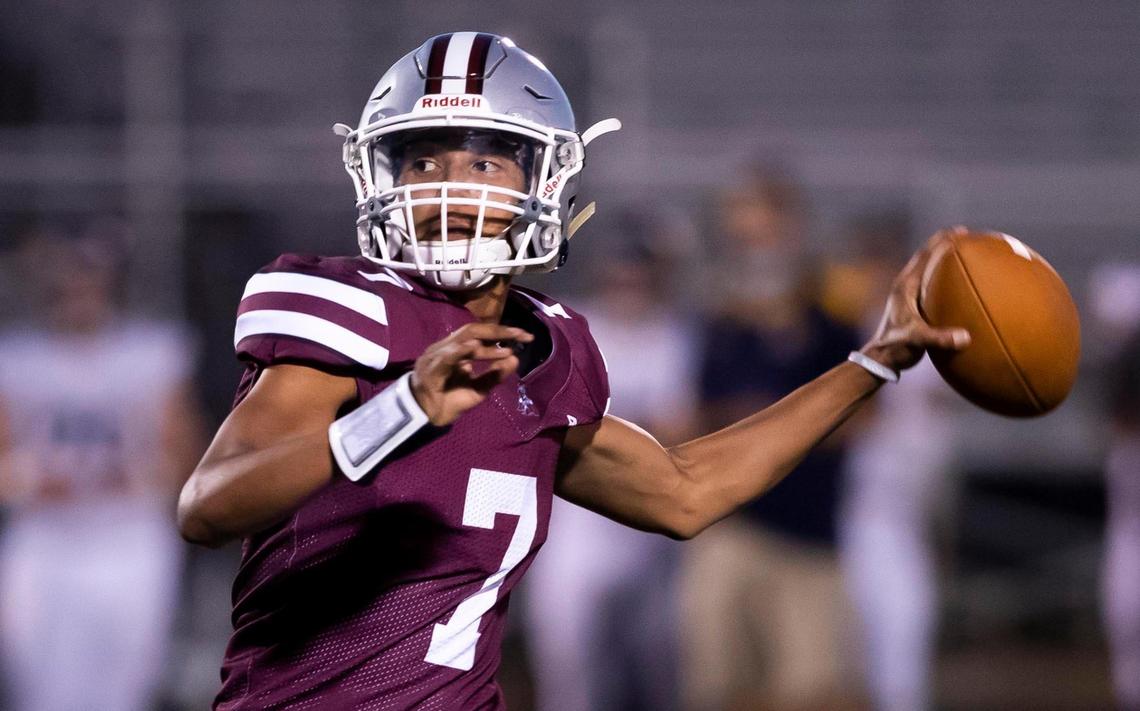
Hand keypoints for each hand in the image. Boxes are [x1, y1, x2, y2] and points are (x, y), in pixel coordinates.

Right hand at [411, 322, 533, 425]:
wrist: (426, 419)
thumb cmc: (449, 401)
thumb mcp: (479, 388)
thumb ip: (494, 374)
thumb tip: (515, 359)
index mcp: (455, 349)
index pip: (480, 333)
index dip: (502, 332)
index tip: (526, 337)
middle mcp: (445, 347)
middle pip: (472, 330)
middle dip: (499, 331)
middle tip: (521, 334)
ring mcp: (436, 357)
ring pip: (461, 342)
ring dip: (486, 345)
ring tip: (507, 345)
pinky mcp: (430, 371)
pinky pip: (445, 358)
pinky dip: (458, 351)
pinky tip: (473, 347)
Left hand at [860, 227, 971, 372]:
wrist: (881, 359)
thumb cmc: (896, 348)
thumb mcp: (918, 341)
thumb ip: (939, 338)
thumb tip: (965, 337)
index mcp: (905, 287)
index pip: (925, 256)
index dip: (942, 242)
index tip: (961, 231)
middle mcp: (906, 287)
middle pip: (926, 257)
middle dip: (944, 244)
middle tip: (967, 235)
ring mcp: (908, 296)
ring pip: (927, 269)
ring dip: (943, 259)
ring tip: (964, 252)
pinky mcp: (912, 306)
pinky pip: (931, 285)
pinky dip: (944, 278)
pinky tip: (959, 283)